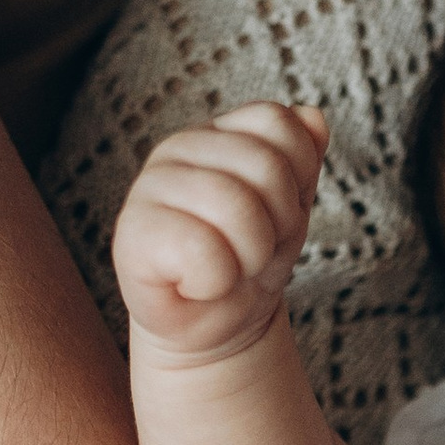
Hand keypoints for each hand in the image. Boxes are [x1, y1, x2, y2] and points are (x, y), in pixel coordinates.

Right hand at [113, 100, 326, 363]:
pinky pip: (201, 250)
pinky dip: (216, 281)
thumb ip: (301, 158)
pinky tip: (198, 284)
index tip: (276, 218)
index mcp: (218, 134)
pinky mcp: (130, 234)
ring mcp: (149, 187)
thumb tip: (313, 115)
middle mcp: (178, 148)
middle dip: (278, 225)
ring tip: (230, 268)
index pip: (279, 124)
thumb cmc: (248, 264)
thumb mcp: (290, 208)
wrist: (214, 329)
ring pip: (237, 207)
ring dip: (251, 257)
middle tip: (253, 252)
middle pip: (266, 167)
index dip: (296, 182)